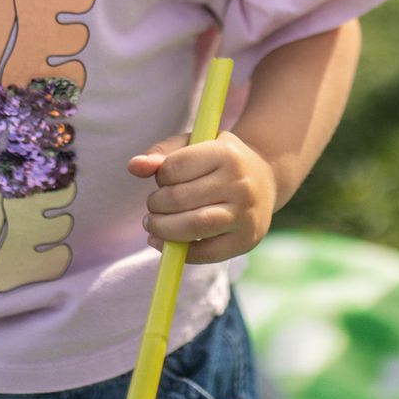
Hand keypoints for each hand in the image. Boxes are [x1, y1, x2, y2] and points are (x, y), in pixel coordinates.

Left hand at [127, 130, 276, 264]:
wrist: (265, 179)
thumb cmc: (220, 160)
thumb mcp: (195, 145)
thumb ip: (162, 153)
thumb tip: (133, 166)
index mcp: (226, 153)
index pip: (175, 167)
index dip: (160, 176)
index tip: (162, 180)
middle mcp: (240, 183)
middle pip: (179, 199)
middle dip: (155, 205)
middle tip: (152, 206)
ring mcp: (245, 214)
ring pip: (193, 227)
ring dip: (163, 229)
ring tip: (153, 225)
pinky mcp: (246, 240)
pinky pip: (206, 253)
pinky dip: (180, 251)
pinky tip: (166, 242)